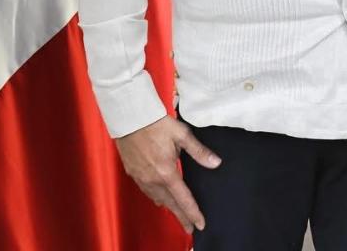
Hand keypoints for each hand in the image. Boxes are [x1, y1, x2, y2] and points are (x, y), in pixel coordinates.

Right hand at [115, 115, 220, 232]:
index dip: (193, 213)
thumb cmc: (156, 124)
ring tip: (178, 215)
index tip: (200, 224)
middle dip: (181, 217)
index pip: (183, 199)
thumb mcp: (182, 135)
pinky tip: (160, 199)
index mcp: (167, 172)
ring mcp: (141, 178)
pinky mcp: (133, 173)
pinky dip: (156, 198)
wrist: (130, 118)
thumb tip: (216, 163)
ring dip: (169, 208)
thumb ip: (199, 152)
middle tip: (190, 228)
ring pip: (157, 199)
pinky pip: (147, 191)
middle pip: (170, 204)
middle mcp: (153, 179)